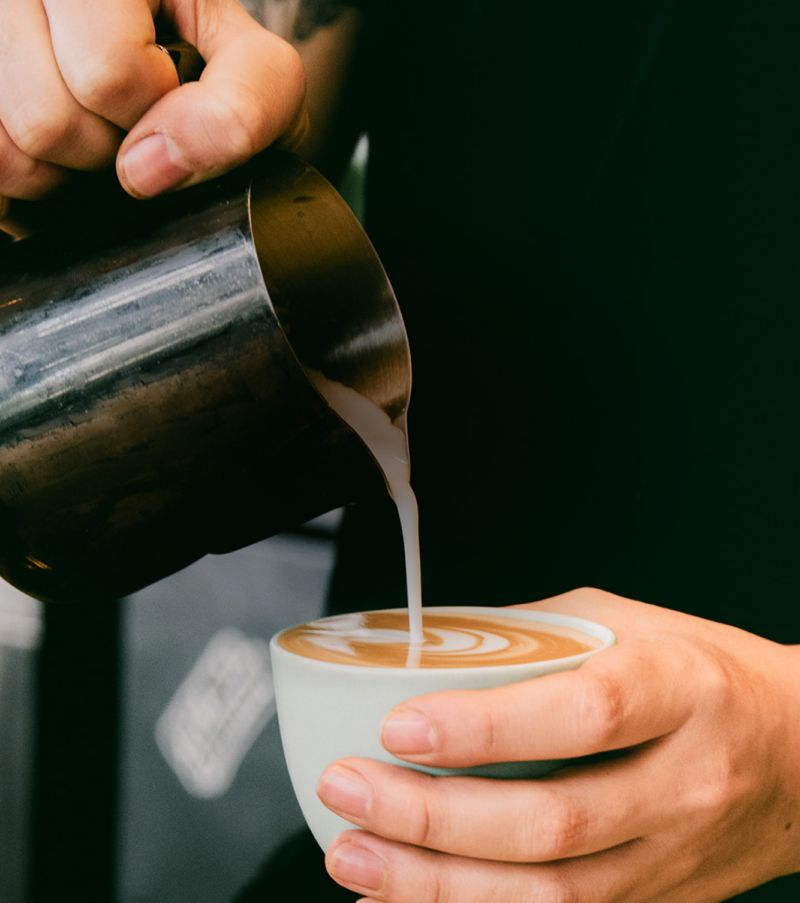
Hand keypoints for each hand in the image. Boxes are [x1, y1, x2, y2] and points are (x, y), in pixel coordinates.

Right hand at [0, 0, 305, 220]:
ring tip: (90, 133)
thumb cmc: (214, 71)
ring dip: (60, 167)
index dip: (152, 114)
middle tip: (125, 125)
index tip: (166, 100)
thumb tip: (146, 167)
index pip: (109, 72)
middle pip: (49, 117)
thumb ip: (242, 106)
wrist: (174, 71)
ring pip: (6, 147)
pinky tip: (55, 151)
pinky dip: (23, 180)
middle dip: (105, 148)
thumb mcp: (261, 77)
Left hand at [317, 588, 799, 901]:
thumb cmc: (706, 672)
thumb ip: (537, 634)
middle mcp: (683, 784)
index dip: (487, 728)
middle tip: (348, 790)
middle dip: (434, 819)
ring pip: (551, 894)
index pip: (583, 716)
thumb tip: (435, 649)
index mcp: (681, 692)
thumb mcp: (631, 623)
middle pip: (554, 822)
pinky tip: (404, 902)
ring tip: (352, 856)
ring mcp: (674, 860)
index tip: (401, 726)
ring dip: (438, 885)